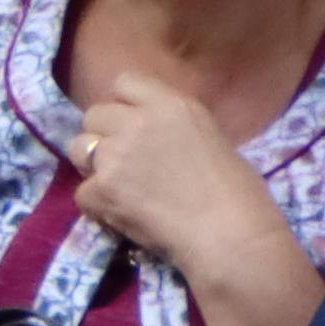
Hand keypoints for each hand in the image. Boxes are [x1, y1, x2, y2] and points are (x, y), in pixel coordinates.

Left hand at [60, 73, 300, 290]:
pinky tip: (124, 218)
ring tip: (119, 189)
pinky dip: (99, 206)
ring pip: (80, 149)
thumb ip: (179, 132)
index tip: (137, 127)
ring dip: (94, 166)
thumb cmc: (245, 200)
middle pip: (95, 115)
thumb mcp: (217, 144)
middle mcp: (138, 121)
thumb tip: (162, 142)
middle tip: (127, 164)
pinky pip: (83, 193)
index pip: (125, 83)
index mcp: (173, 105)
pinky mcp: (103, 188)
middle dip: (106, 136)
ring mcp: (116, 154)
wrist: (236, 242)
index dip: (126, 106)